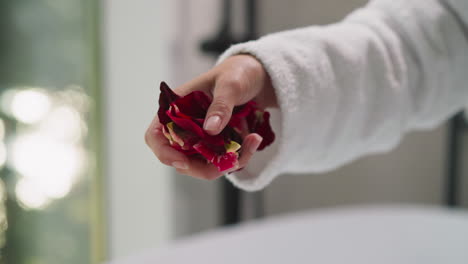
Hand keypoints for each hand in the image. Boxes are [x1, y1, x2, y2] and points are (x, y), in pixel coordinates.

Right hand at [145, 55, 276, 178]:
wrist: (258, 77)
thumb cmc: (237, 73)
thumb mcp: (230, 84)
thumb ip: (220, 105)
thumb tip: (210, 130)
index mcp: (176, 108)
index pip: (156, 136)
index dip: (164, 153)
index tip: (183, 162)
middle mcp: (185, 127)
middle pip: (180, 160)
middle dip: (204, 167)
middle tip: (231, 160)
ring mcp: (203, 138)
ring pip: (204, 165)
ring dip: (227, 163)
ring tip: (252, 140)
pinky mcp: (220, 145)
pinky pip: (224, 161)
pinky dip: (240, 157)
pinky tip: (254, 139)